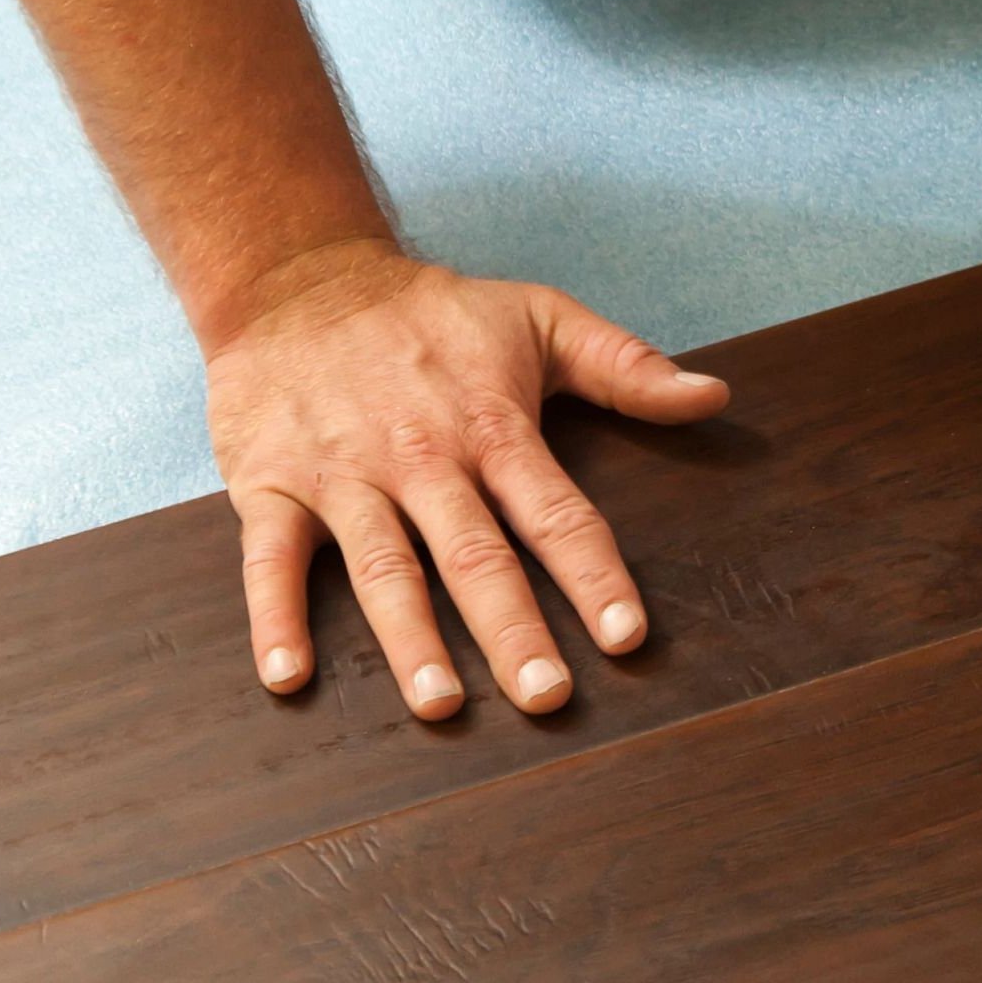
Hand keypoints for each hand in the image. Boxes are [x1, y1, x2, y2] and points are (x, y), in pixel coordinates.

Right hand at [204, 237, 729, 717]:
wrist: (294, 278)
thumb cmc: (431, 314)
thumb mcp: (538, 318)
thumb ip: (626, 366)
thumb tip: (713, 396)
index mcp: (492, 427)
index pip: (557, 513)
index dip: (595, 576)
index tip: (627, 638)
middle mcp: (421, 458)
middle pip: (475, 555)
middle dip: (513, 629)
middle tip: (546, 697)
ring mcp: (343, 474)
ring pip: (382, 567)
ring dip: (410, 638)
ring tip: (439, 705)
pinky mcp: (271, 483)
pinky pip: (268, 558)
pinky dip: (274, 616)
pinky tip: (287, 678)